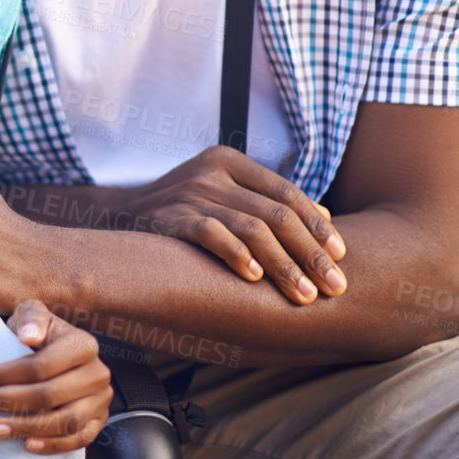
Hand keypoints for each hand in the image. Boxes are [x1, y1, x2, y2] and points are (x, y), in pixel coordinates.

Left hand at [0, 299, 110, 454]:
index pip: (39, 366)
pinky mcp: (99, 422)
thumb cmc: (37, 331)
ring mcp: (101, 401)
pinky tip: (25, 445)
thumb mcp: (32, 314)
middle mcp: (97, 373)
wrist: (59, 350)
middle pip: (47, 395)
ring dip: (24, 427)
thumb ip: (31, 318)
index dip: (1, 375)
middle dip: (3, 400)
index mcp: (83, 344)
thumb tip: (28, 335)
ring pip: (63, 422)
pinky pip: (78, 440)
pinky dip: (52, 445)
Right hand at [122, 145, 346, 303]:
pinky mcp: (169, 217)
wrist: (116, 219)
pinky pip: (212, 235)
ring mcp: (189, 193)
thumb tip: (326, 217)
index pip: (287, 193)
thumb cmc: (182, 212)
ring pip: (252, 229)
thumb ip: (266, 204)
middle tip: (335, 288)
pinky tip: (255, 278)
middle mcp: (210, 172)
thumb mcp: (223, 196)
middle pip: (276, 215)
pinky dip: (236, 256)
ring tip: (304, 296)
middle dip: (311, 254)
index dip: (319, 227)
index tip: (343, 259)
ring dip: (284, 266)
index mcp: (228, 162)